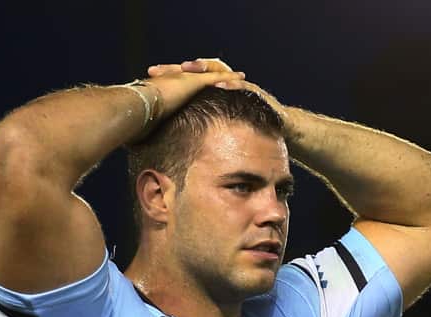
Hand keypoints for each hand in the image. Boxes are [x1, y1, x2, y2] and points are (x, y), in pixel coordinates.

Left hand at [151, 58, 291, 127]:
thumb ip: (198, 123)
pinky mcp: (254, 92)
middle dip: (181, 68)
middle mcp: (224, 83)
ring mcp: (239, 85)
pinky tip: (219, 85)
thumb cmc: (246, 130)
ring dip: (204, 70)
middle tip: (164, 68)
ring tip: (189, 69)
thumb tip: (171, 135)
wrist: (279, 129)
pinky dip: (230, 84)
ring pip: (219, 72)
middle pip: (199, 70)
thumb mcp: (216, 126)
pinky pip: (241, 86)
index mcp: (213, 90)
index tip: (151, 76)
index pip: (188, 78)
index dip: (170, 76)